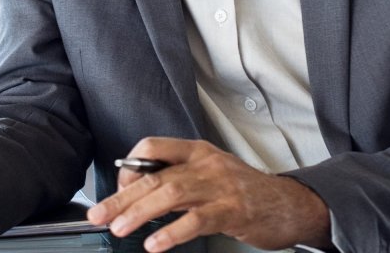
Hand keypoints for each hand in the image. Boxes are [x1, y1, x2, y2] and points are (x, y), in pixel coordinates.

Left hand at [87, 137, 330, 251]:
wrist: (291, 205)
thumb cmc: (244, 192)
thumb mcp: (209, 174)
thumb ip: (177, 178)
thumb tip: (136, 192)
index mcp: (196, 151)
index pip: (151, 147)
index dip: (129, 168)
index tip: (118, 191)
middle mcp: (205, 163)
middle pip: (154, 176)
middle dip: (121, 196)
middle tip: (99, 214)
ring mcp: (219, 186)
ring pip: (170, 194)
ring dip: (139, 213)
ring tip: (118, 228)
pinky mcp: (232, 211)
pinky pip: (196, 220)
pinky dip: (172, 232)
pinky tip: (154, 244)